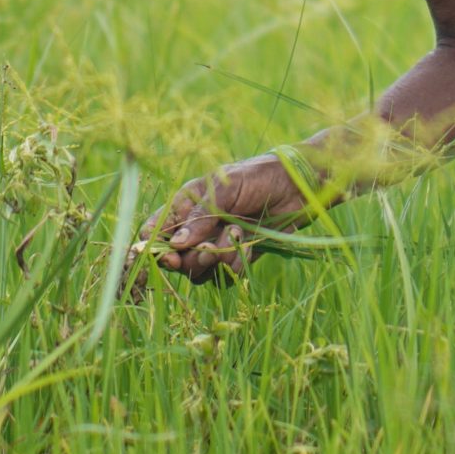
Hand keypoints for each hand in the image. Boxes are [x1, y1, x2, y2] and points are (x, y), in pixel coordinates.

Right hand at [135, 154, 303, 285]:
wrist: (298, 187)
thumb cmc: (259, 176)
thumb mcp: (227, 186)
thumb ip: (201, 215)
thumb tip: (176, 244)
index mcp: (187, 204)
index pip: (156, 231)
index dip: (157, 248)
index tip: (171, 254)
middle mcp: (197, 227)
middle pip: (177, 260)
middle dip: (193, 258)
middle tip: (210, 247)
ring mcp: (216, 244)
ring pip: (200, 271)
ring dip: (218, 258)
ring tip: (238, 233)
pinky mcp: (237, 257)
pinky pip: (224, 277)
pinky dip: (235, 266)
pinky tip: (248, 245)